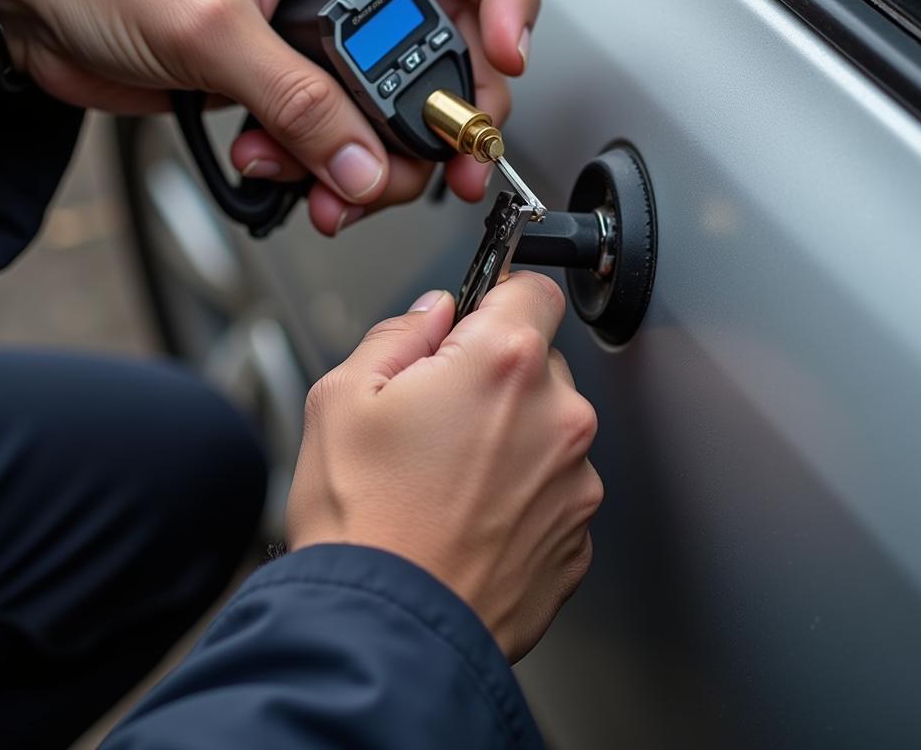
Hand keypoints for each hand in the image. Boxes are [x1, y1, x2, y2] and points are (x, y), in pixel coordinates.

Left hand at [0, 0, 539, 234]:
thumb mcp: (210, 24)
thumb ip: (298, 102)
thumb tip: (362, 163)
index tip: (507, 62)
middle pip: (444, 45)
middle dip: (443, 115)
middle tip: (442, 164)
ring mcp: (322, 32)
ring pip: (394, 107)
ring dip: (371, 161)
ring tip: (327, 184)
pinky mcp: (292, 79)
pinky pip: (341, 134)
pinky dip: (326, 169)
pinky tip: (285, 174)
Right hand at [285, 272, 600, 661]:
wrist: (385, 632)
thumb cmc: (360, 522)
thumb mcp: (342, 397)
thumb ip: (399, 334)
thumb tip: (433, 314)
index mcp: (503, 364)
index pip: (533, 288)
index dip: (497, 299)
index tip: (476, 322)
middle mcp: (558, 417)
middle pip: (539, 362)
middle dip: (494, 375)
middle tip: (437, 418)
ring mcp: (576, 483)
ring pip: (547, 429)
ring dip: (512, 438)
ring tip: (446, 480)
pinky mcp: (578, 539)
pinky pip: (554, 490)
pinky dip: (522, 494)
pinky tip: (469, 518)